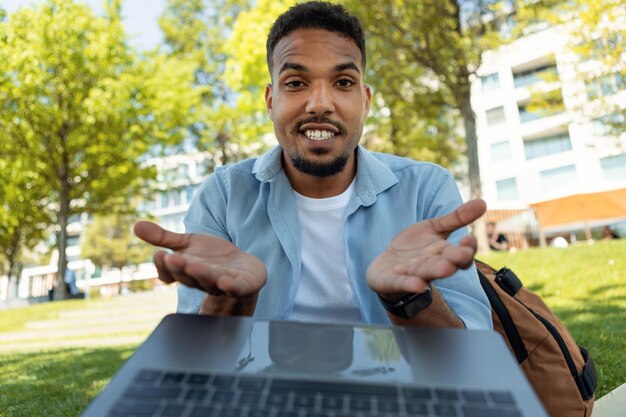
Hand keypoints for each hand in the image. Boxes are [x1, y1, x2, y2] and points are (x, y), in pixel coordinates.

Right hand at [133, 221, 266, 297]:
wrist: (244, 268)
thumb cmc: (212, 257)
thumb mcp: (188, 244)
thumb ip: (164, 238)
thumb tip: (135, 225)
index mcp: (185, 270)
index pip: (169, 272)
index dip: (164, 265)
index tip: (160, 254)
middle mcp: (201, 280)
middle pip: (187, 276)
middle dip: (180, 268)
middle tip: (173, 258)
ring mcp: (221, 284)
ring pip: (209, 281)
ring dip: (201, 274)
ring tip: (193, 266)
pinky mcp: (242, 285)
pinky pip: (235, 288)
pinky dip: (230, 286)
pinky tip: (225, 281)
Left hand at [367, 199, 485, 298]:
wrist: (388, 266)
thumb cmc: (416, 247)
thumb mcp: (434, 228)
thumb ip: (456, 218)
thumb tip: (483, 202)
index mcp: (444, 253)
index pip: (461, 254)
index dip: (467, 248)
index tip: (470, 240)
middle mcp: (431, 266)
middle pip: (446, 264)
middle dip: (454, 260)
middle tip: (463, 255)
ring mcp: (413, 274)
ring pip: (426, 273)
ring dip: (436, 271)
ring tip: (446, 268)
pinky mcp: (394, 281)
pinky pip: (403, 283)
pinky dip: (410, 284)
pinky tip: (417, 285)